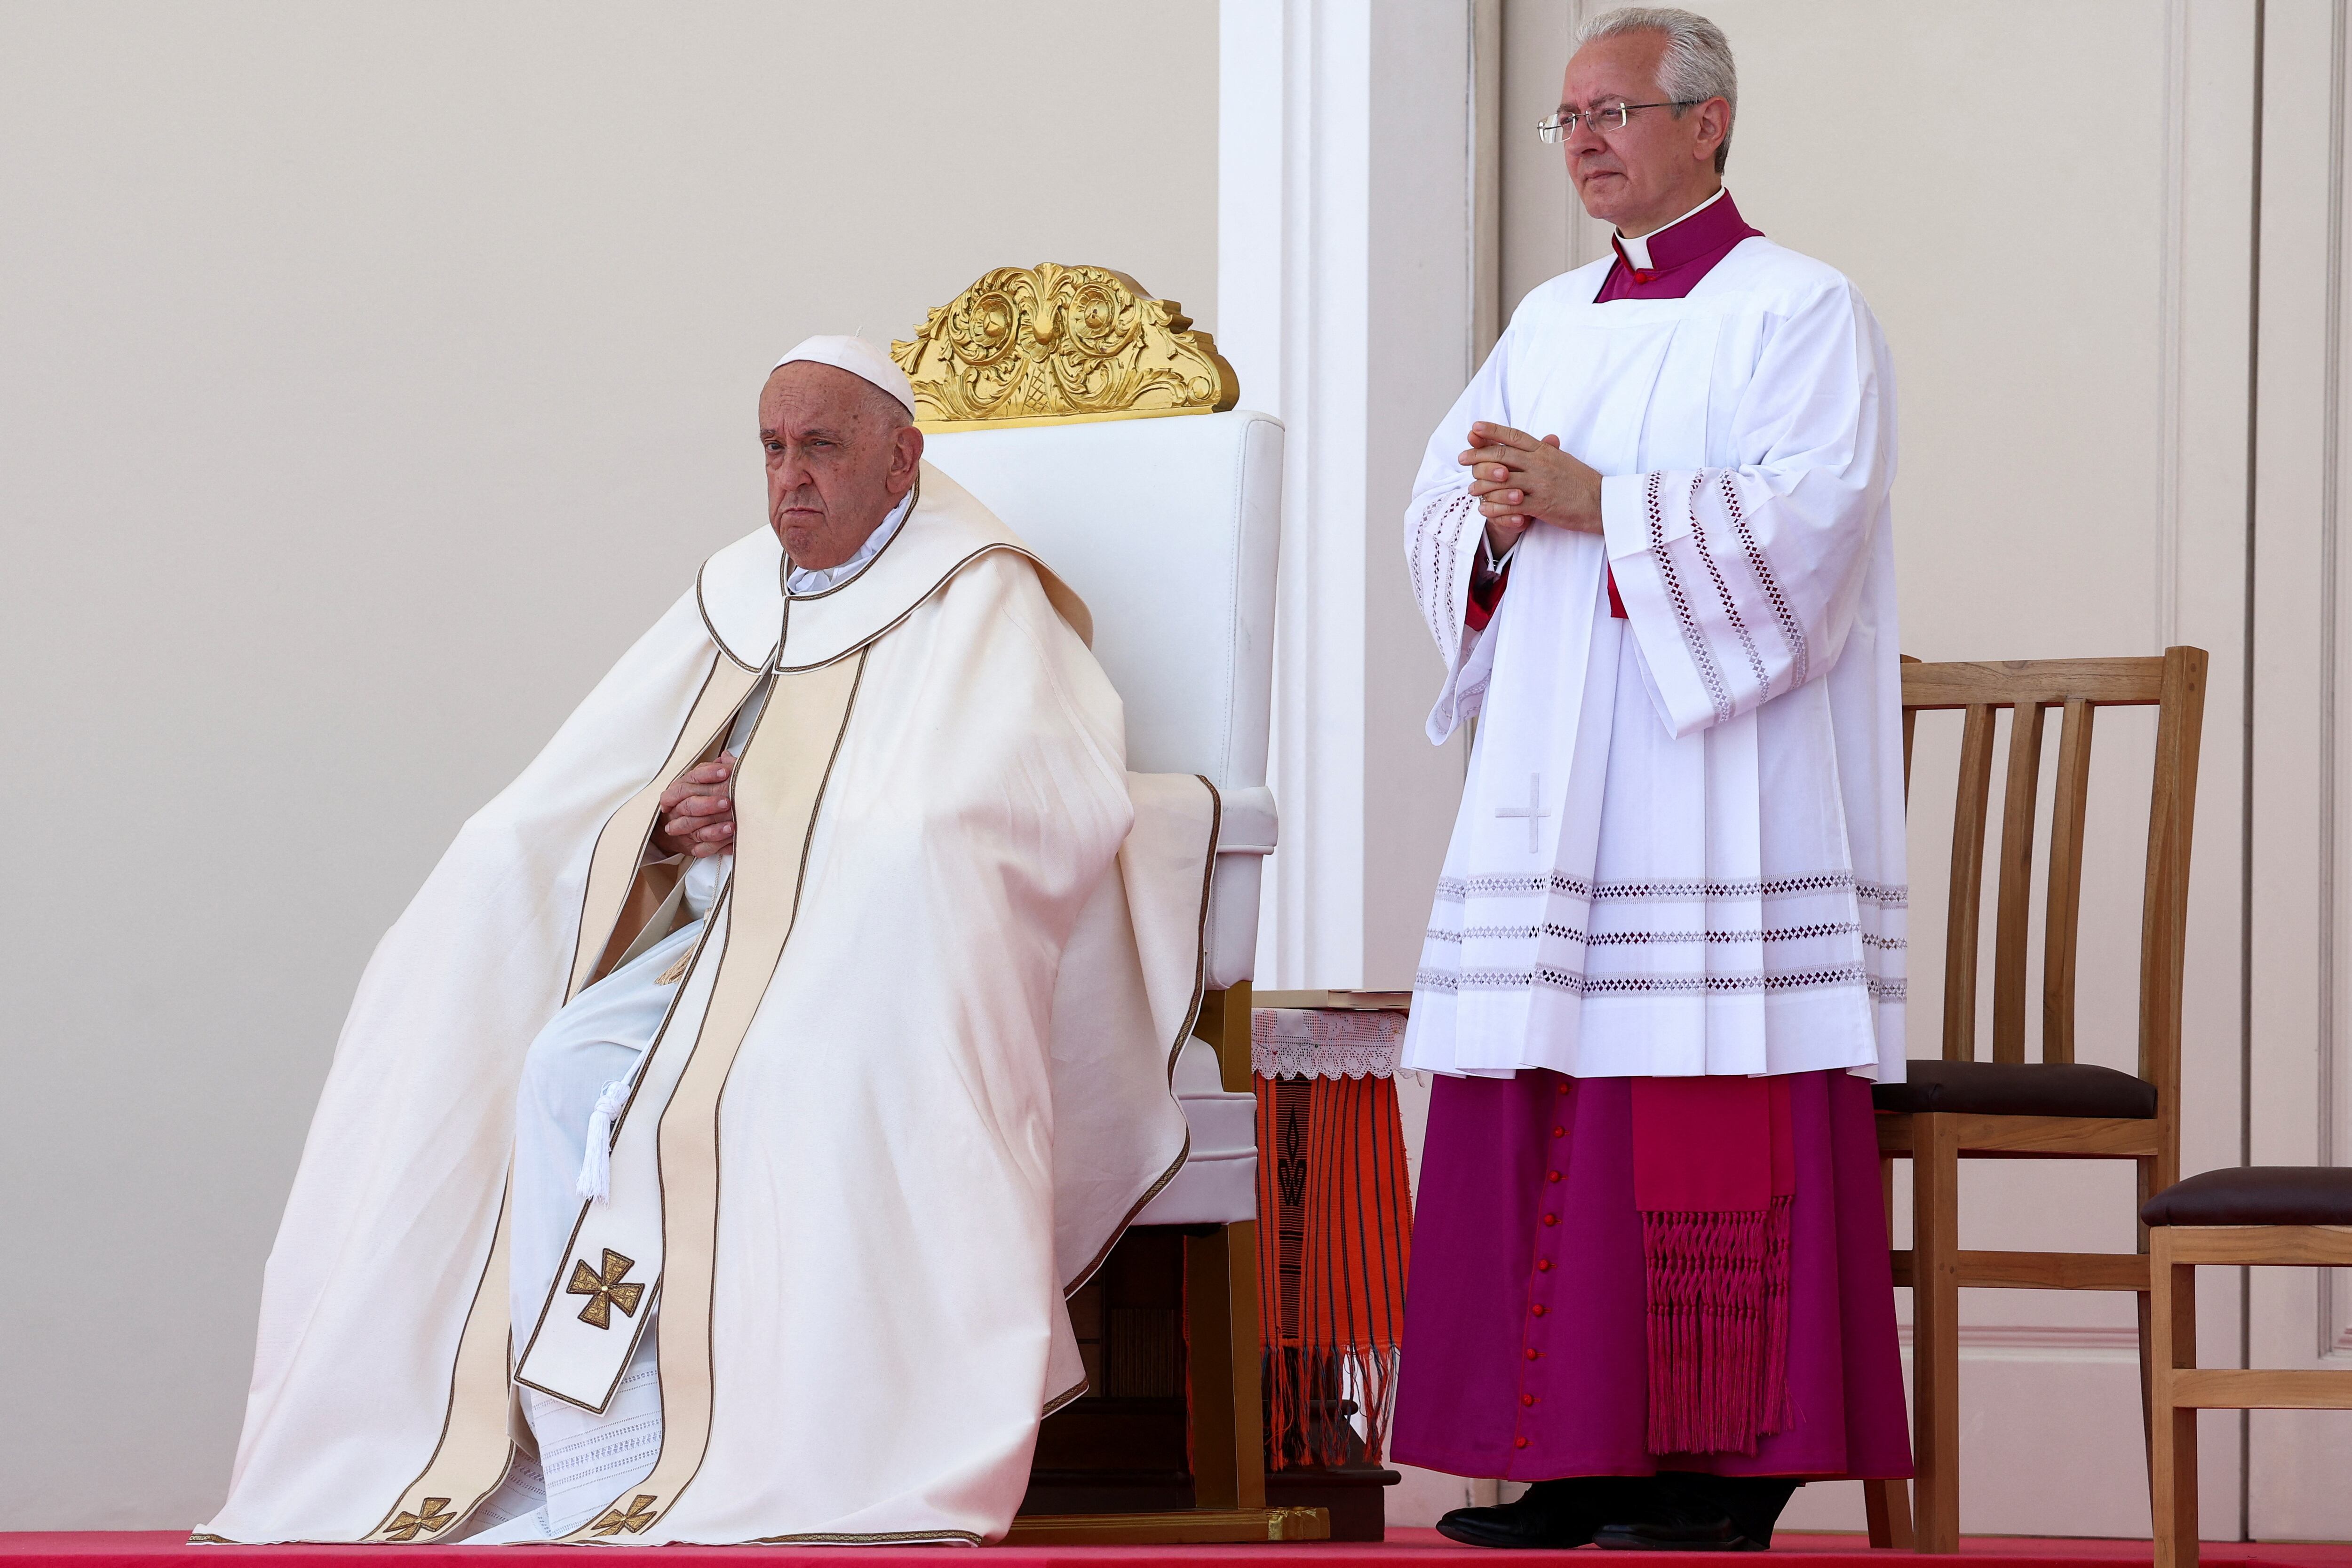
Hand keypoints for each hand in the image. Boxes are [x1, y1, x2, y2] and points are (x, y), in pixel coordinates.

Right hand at [652, 757, 735, 857]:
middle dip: (708, 803)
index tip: (725, 772)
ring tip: (732, 825)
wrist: (681, 829)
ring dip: (713, 827)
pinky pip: (701, 846)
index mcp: (683, 787)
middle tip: (727, 802)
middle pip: (689, 804)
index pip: (693, 778)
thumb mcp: (706, 782)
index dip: (708, 774)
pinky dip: (715, 843)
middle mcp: (679, 807)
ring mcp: (682, 827)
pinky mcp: (691, 845)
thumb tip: (727, 756)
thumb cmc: (698, 799)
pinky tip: (729, 839)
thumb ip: (717, 770)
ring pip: (693, 826)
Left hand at [1460, 422, 1603, 536]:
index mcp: (1544, 451)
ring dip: (1482, 485)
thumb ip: (1548, 451)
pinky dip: (1494, 508)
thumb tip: (1542, 440)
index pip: (1514, 437)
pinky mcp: (1540, 505)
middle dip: (1478, 456)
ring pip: (1501, 481)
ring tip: (1470, 490)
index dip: (1492, 431)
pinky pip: (1510, 506)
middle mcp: (1539, 464)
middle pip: (1501, 456)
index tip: (1474, 428)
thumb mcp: (1564, 460)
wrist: (1603, 503)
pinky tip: (1484, 509)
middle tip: (1461, 458)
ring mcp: (1539, 485)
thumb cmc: (1582, 482)